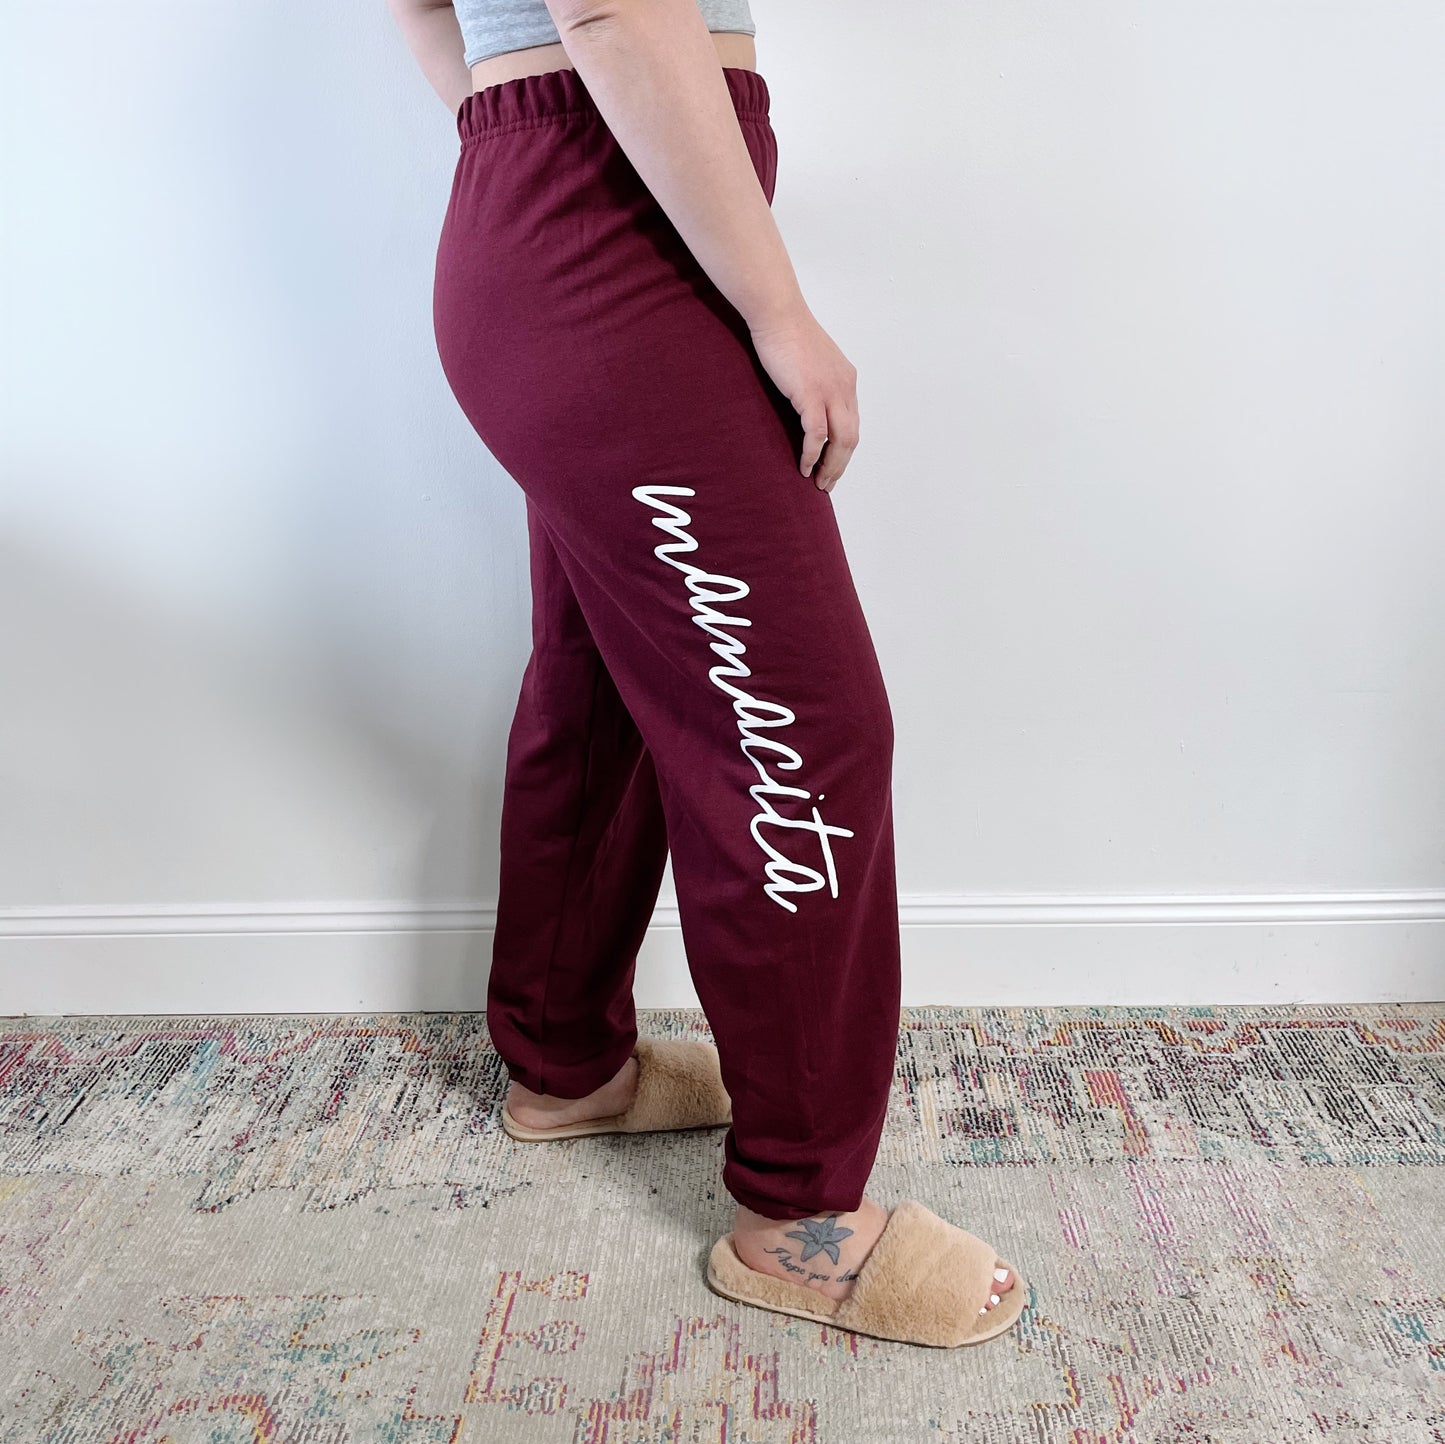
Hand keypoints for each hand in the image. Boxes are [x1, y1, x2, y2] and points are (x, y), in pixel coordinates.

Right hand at [748, 303, 859, 492]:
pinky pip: (817, 434)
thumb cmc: (786, 333)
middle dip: (840, 465)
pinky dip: (812, 454)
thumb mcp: (810, 361)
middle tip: (826, 484)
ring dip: (830, 466)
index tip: (832, 466)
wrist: (777, 314)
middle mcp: (844, 387)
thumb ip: (816, 382)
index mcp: (846, 380)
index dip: (843, 450)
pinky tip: (804, 466)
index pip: (852, 424)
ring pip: (840, 440)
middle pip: (851, 438)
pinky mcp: (810, 394)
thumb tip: (806, 402)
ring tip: (818, 482)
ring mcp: (830, 391)